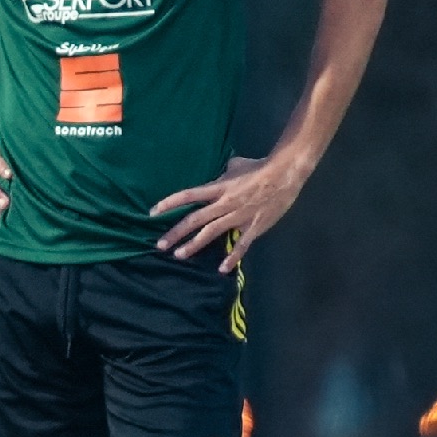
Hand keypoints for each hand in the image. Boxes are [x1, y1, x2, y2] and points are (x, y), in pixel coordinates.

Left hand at [152, 153, 305, 271]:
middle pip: (194, 219)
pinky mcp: (253, 227)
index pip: (188, 195)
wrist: (284, 175)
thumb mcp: (235, 166)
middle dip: (176, 233)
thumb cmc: (258, 168)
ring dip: (194, 245)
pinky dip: (232, 258)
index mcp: (218, 188)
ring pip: (211, 232)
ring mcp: (238, 216)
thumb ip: (222, 174)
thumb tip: (217, 172)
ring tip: (179, 255)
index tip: (152, 213)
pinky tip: (222, 269)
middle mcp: (224, 203)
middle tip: (160, 245)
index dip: (169, 203)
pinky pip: (241, 245)